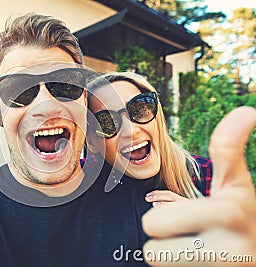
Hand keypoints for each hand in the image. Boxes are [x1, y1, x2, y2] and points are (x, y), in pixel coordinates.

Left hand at [142, 107, 255, 265]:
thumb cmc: (240, 218)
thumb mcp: (236, 185)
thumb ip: (228, 151)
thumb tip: (247, 110)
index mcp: (231, 212)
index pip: (154, 223)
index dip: (160, 219)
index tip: (186, 221)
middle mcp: (232, 250)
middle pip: (152, 250)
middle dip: (166, 239)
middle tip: (190, 234)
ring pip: (160, 264)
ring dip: (172, 257)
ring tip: (197, 250)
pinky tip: (200, 263)